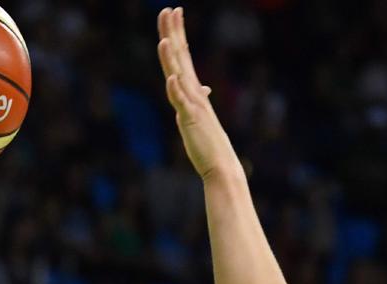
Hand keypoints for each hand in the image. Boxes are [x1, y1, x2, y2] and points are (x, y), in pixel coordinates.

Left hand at [157, 7, 237, 179]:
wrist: (221, 165)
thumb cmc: (210, 144)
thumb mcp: (201, 118)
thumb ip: (198, 102)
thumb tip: (203, 90)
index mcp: (194, 92)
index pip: (183, 57)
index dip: (178, 35)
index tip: (174, 13)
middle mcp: (194, 93)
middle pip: (180, 59)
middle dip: (173, 34)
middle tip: (168, 10)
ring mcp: (193, 106)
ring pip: (179, 77)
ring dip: (172, 58)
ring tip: (164, 39)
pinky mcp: (191, 121)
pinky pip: (182, 103)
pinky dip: (176, 90)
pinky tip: (171, 77)